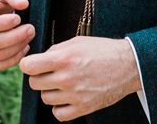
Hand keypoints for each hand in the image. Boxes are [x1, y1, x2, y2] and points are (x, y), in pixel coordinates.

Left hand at [19, 36, 141, 120]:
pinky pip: (58, 114)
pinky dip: (59, 107)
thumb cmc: (102, 50)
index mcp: (63, 58)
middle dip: (40, 77)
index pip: (29, 67)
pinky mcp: (83, 108)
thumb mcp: (77, 41)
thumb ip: (55, 50)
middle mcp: (67, 78)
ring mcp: (75, 95)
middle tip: (51, 73)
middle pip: (35, 84)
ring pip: (45, 98)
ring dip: (50, 92)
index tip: (33, 64)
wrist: (128, 65)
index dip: (28, 65)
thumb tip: (39, 59)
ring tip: (63, 84)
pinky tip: (67, 98)